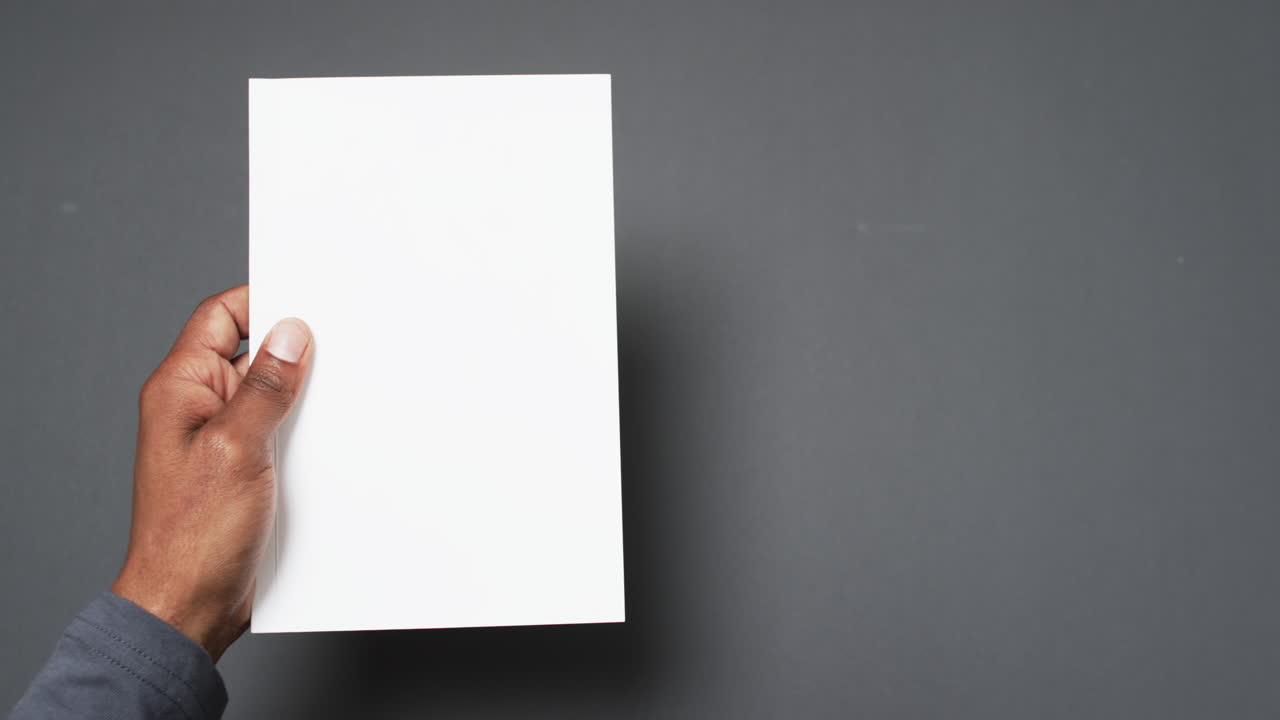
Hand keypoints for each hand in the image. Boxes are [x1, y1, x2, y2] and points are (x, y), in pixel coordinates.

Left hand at [111, 285, 311, 660]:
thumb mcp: (235, 450)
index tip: (312, 297)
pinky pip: (283, 431)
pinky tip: (338, 437)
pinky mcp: (248, 469)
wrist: (190, 606)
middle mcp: (201, 408)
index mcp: (181, 389)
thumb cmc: (193, 536)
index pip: (221, 317)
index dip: (265, 299)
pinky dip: (309, 430)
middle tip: (344, 343)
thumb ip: (266, 389)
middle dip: (298, 349)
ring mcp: (225, 439)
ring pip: (275, 395)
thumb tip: (291, 334)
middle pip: (253, 352)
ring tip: (347, 394)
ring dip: (308, 396)